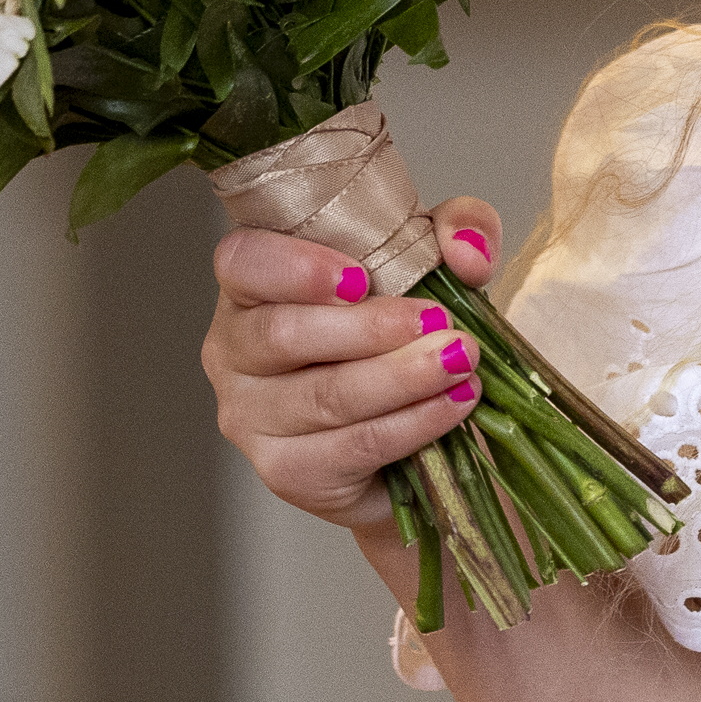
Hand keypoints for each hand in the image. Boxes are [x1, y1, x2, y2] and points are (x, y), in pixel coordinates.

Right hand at [203, 196, 503, 530]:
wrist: (414, 433)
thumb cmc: (401, 330)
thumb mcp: (434, 260)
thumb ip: (458, 229)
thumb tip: (467, 252)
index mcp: (251, 284)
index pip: (242, 262)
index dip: (293, 268)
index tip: (358, 277)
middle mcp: (233, 350)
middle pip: (283, 335)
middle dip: (370, 328)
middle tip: (439, 320)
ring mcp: (251, 418)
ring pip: (324, 396)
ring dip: (402, 378)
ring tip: (460, 361)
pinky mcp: (287, 472)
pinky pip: (352, 447)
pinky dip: (411, 424)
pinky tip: (452, 405)